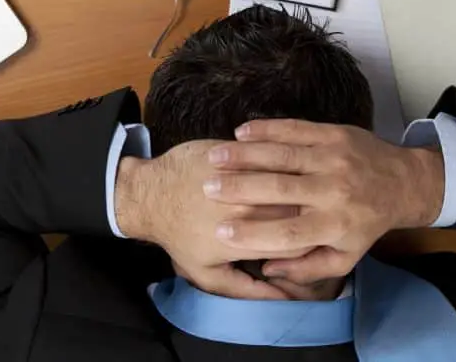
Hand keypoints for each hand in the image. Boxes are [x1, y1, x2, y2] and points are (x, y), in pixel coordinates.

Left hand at [115, 140, 302, 298]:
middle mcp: (245, 209)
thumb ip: (247, 289)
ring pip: (286, 181)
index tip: (303, 240)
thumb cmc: (178, 235)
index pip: (297, 244)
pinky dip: (277, 166)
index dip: (306, 243)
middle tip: (302, 214)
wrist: (149, 194)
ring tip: (293, 190)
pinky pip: (267, 159)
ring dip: (294, 186)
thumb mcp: (207, 273)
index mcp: (243, 240)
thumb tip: (284, 300)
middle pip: (297, 211)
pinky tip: (278, 170)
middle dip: (304, 214)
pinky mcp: (235, 155)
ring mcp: (240, 178)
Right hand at [204, 120, 444, 282]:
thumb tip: (269, 270)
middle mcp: (334, 192)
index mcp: (335, 225)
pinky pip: (295, 129)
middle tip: (207, 188)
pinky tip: (241, 131)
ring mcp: (334, 159)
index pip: (287, 233)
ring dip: (246, 155)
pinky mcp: (334, 134)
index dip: (253, 233)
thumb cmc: (366, 224)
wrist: (404, 182)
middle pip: (280, 190)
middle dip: (240, 188)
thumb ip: (307, 267)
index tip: (221, 231)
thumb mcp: (345, 257)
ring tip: (214, 157)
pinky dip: (267, 129)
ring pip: (283, 156)